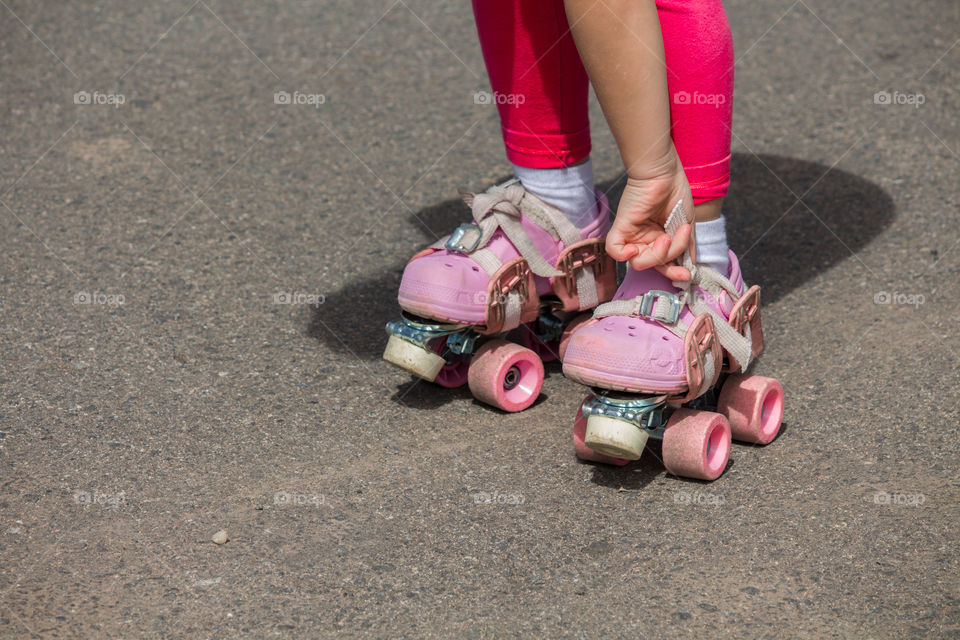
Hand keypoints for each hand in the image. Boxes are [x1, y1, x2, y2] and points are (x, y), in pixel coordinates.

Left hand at [606, 152, 695, 280]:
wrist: (665, 174)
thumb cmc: (676, 193)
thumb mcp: (686, 224)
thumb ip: (687, 247)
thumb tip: (690, 267)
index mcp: (660, 240)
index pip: (663, 264)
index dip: (674, 273)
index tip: (687, 274)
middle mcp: (645, 240)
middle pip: (653, 265)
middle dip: (667, 262)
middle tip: (675, 245)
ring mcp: (633, 236)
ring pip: (638, 262)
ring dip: (658, 253)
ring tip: (666, 236)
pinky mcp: (621, 229)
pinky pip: (615, 251)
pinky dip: (623, 255)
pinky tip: (635, 249)